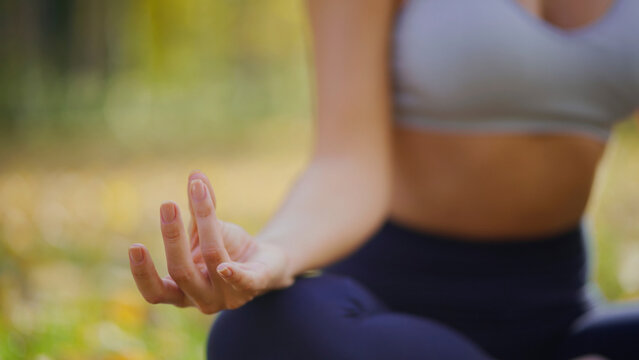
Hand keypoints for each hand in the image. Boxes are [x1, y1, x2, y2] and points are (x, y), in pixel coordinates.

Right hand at [128, 171, 293, 313]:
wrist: (268, 262)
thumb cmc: (228, 249)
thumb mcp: (208, 230)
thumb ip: (200, 208)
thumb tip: (195, 173)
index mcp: (182, 291)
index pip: (156, 292)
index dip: (143, 273)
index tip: (135, 245)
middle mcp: (203, 299)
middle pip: (181, 272)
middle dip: (173, 237)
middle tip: (167, 204)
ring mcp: (229, 296)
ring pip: (213, 259)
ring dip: (206, 225)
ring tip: (199, 192)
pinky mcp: (255, 286)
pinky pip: (243, 280)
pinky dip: (233, 274)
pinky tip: (224, 266)